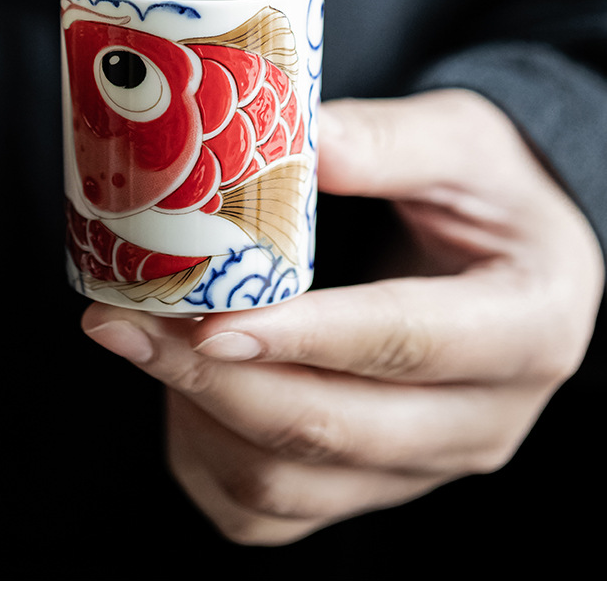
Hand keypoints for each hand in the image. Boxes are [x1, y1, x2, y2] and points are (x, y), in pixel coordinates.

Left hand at [81, 89, 604, 545]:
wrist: (516, 252)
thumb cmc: (496, 190)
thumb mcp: (466, 139)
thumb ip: (386, 139)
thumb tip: (295, 140)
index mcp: (527, 326)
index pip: (405, 343)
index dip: (304, 337)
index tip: (210, 316)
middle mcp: (484, 418)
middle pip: (333, 430)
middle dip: (214, 378)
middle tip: (124, 319)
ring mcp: (424, 465)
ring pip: (290, 484)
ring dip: (198, 415)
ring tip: (143, 335)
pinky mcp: (373, 484)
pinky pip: (270, 511)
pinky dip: (205, 456)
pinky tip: (181, 382)